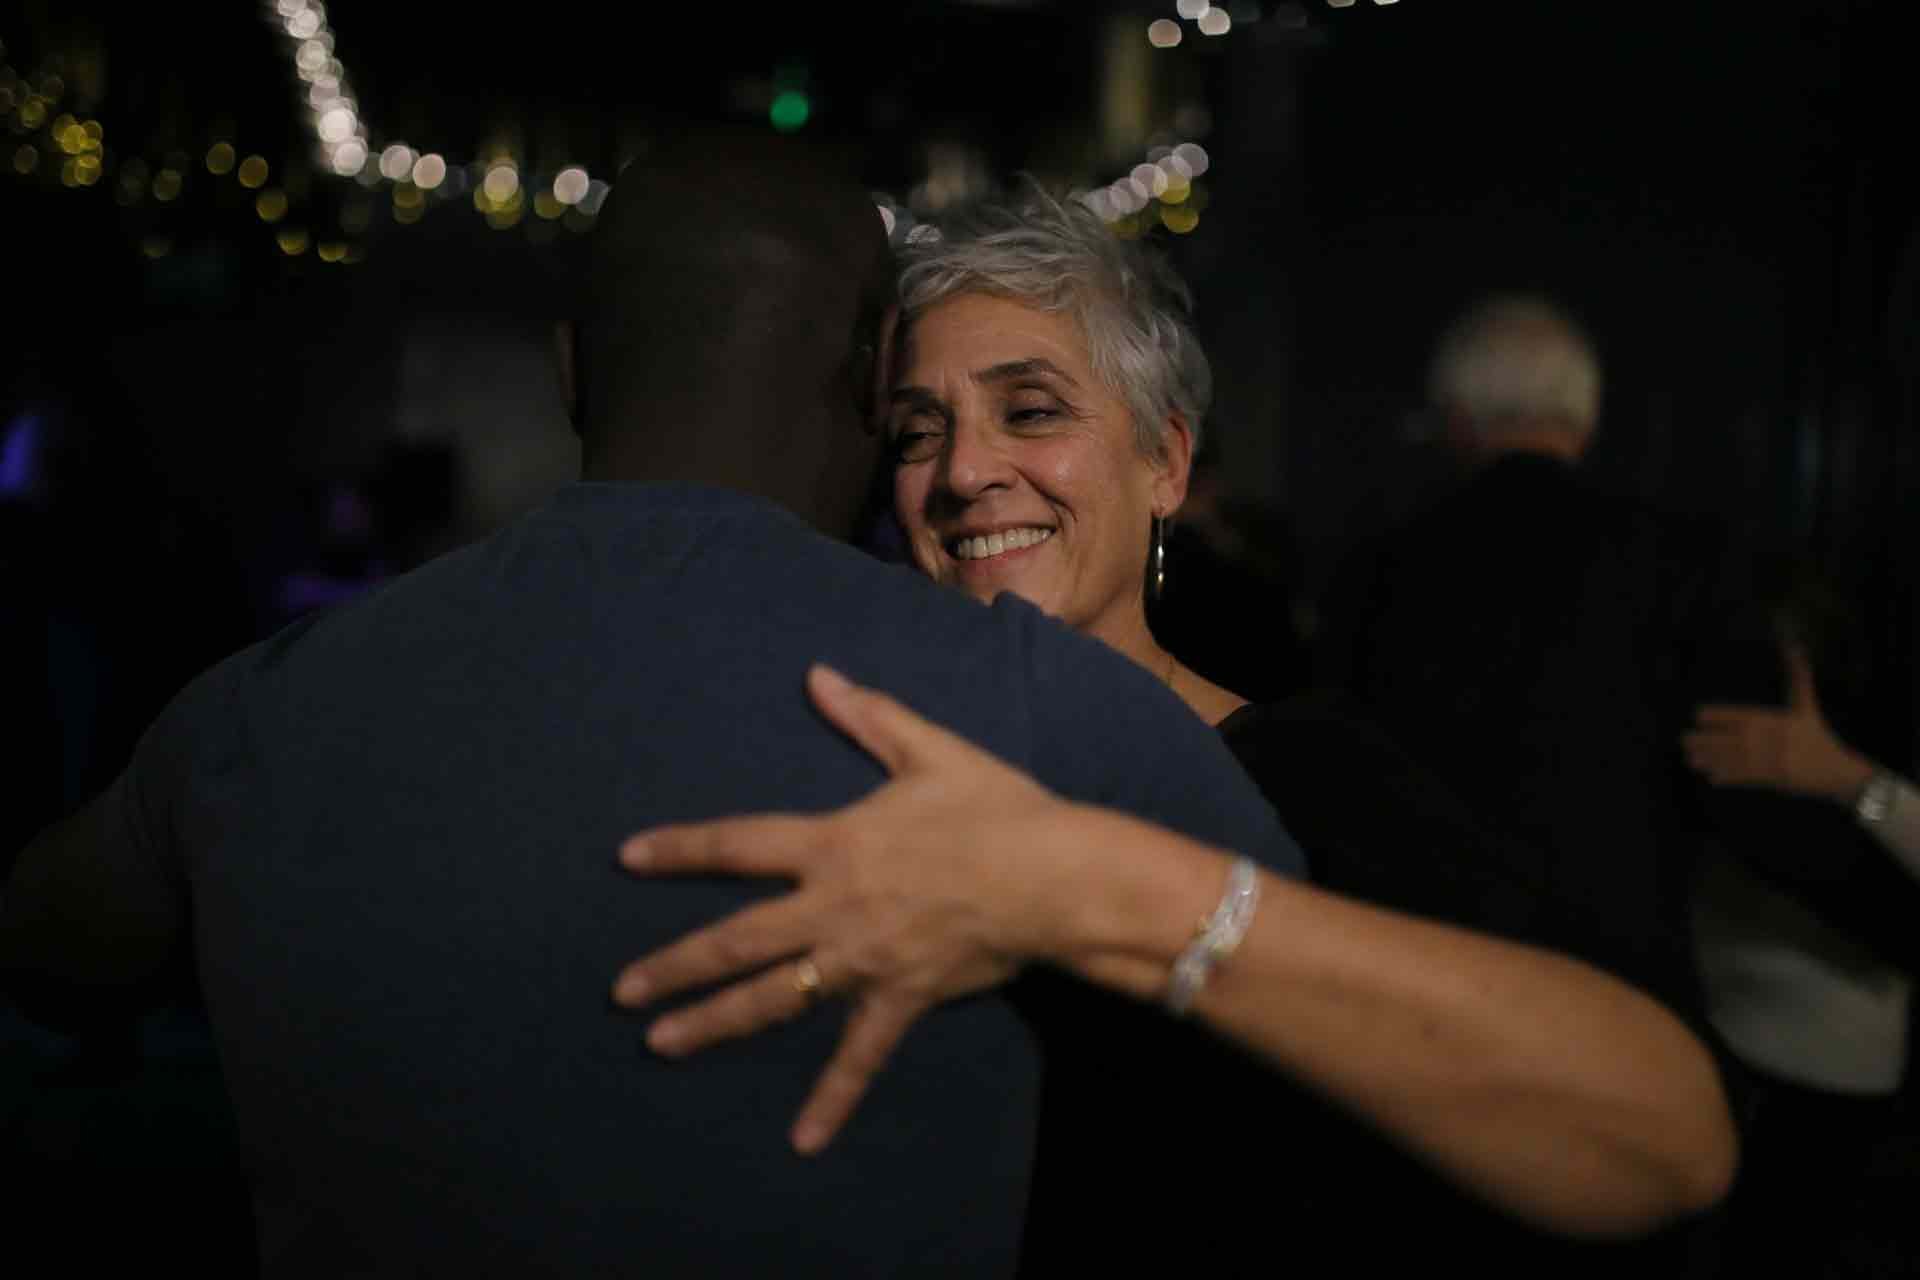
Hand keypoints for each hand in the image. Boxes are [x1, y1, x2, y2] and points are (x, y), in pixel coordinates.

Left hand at [612, 664, 1095, 1153]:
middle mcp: (832, 906)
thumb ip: (869, 717)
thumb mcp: (929, 751)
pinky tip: (802, 1141)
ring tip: (660, 1045)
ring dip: (714, 1022)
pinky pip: (859, 1055)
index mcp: (832, 843)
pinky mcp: (898, 998)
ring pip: (775, 997)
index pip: (737, 845)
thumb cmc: (994, 808)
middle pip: (736, 938)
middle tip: (622, 991)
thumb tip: (818, 676)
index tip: (627, 859)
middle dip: (675, 964)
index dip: (680, 850)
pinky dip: (832, 1099)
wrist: (1051, 876)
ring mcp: (861, 959)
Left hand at [1683, 639, 1873, 801]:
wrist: (1835, 770)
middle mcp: (1769, 740)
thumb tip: (1795, 645)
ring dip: (1709, 759)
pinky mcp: (1772, 779)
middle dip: (1705, 740)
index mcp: (1773, 720)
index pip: (1739, 715)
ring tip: (1689, 758)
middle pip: (1730, 739)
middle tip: (1683, 739)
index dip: (1717, 715)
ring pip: (1732, 759)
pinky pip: (1743, 778)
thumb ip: (1798, 677)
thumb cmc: (1816, 735)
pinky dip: (1726, 777)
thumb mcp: (1806, 706)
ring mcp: (1770, 761)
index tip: (1697, 715)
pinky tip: (1710, 775)